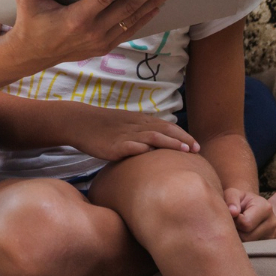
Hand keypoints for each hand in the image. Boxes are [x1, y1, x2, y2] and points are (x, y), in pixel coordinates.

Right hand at [5, 0, 173, 70]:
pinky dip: (144, 20)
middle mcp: (92, 31)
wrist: (32, 55)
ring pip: (132, 21)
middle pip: (126, 9)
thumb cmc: (31, 25)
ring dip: (152, 5)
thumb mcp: (26, 2)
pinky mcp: (103, 47)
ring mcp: (100, 41)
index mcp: (76, 19)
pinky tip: (155, 9)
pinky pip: (128, 32)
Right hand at [65, 105, 200, 160]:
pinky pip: (131, 146)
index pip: (166, 126)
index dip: (183, 135)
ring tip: (183, 150)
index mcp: (139, 120)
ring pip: (152, 136)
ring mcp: (125, 135)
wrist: (79, 122)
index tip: (197, 146)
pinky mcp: (114, 146)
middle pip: (164, 130)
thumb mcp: (125, 125)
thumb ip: (141, 133)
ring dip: (169, 143)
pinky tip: (153, 154)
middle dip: (182, 139)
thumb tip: (158, 146)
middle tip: (197, 149)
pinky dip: (143, 149)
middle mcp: (135, 125)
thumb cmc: (103, 127)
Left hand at [224, 187, 275, 240]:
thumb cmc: (241, 201)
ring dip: (238, 237)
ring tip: (237, 227)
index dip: (233, 220)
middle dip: (235, 230)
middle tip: (233, 222)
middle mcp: (273, 223)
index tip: (232, 215)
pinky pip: (251, 249)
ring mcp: (272, 236)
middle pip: (246, 236)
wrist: (254, 209)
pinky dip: (243, 243)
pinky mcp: (268, 245)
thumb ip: (231, 199)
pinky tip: (242, 233)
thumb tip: (233, 212)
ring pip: (248, 244)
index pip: (245, 223)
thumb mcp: (234, 194)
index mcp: (266, 208)